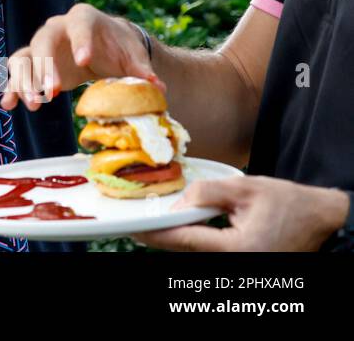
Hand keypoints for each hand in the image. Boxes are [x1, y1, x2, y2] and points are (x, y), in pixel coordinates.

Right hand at [0, 3, 163, 110]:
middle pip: (43, 41)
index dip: (80, 41)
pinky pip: (17, 73)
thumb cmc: (120, 47)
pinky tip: (9, 104)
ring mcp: (42, 46)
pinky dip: (12, 88)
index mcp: (83, 19)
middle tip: (54, 92)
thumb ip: (142, 70)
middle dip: (45, 67)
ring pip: (24, 57)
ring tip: (35, 105)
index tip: (85, 62)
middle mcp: (57, 28)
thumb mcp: (133, 55)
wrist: (105, 48)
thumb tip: (156, 87)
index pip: (79, 25)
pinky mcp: (34, 65)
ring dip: (25, 81)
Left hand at [136, 177, 349, 251]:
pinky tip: (182, 229)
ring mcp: (241, 267)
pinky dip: (194, 240)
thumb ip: (207, 192)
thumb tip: (179, 202)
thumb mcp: (245, 188)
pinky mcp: (244, 263)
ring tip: (157, 224)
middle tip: (138, 226)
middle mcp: (238, 264)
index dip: (156, 233)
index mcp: (239, 248)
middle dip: (163, 236)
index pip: (185, 240)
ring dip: (178, 238)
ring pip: (198, 252)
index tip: (133, 228)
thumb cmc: (290, 203)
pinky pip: (210, 252)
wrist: (321, 219)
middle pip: (188, 250)